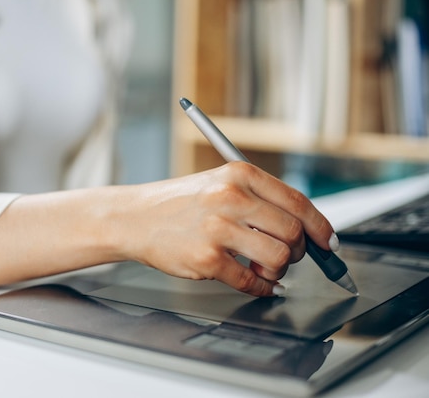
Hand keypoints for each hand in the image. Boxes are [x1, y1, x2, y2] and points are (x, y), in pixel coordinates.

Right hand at [115, 162, 334, 295]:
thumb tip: (304, 229)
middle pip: (293, 232)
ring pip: (278, 258)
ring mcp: (218, 229)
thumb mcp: (219, 184)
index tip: (327, 243)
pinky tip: (255, 283)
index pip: (298, 202)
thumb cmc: (179, 203)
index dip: (320, 227)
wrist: (136, 218)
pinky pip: (250, 281)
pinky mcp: (206, 259)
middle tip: (288, 257)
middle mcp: (230, 197)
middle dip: (298, 252)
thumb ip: (259, 200)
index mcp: (239, 174)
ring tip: (264, 269)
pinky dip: (260, 288)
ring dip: (278, 271)